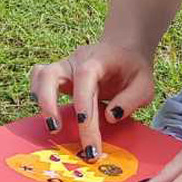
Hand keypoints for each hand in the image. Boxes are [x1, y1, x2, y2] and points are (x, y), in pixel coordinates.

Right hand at [29, 40, 154, 162]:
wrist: (124, 51)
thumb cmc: (133, 70)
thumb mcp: (144, 85)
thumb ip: (131, 100)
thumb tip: (110, 117)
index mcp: (98, 60)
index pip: (85, 77)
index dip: (81, 101)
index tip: (84, 126)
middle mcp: (76, 61)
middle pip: (50, 74)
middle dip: (49, 103)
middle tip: (56, 130)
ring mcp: (64, 67)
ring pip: (40, 76)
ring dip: (41, 102)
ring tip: (53, 126)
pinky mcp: (57, 76)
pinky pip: (38, 80)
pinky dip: (37, 96)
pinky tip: (49, 115)